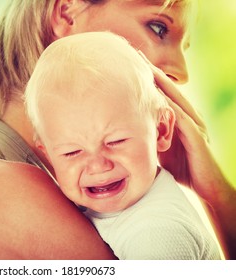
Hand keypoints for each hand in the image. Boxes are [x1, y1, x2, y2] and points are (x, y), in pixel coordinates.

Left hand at [142, 55, 224, 201]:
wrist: (207, 187)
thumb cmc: (183, 168)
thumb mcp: (162, 148)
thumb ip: (151, 135)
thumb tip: (129, 131)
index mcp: (180, 118)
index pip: (163, 93)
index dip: (149, 77)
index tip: (132, 63)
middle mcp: (189, 117)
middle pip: (168, 89)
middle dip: (152, 72)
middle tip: (136, 54)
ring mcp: (194, 125)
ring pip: (175, 99)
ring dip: (160, 82)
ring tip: (144, 67)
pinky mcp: (196, 137)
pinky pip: (181, 118)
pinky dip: (169, 106)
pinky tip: (157, 96)